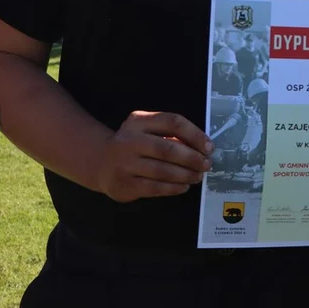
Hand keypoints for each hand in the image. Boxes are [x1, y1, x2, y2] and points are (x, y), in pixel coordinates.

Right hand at [95, 111, 212, 201]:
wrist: (100, 161)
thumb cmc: (133, 145)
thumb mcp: (146, 130)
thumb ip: (170, 135)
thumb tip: (202, 148)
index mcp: (138, 121)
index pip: (173, 122)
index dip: (195, 134)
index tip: (209, 146)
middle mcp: (129, 140)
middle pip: (169, 149)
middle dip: (192, 158)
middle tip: (206, 164)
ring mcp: (124, 163)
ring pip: (163, 171)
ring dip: (186, 175)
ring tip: (197, 176)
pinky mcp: (124, 184)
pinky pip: (155, 188)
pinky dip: (173, 188)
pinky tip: (183, 186)